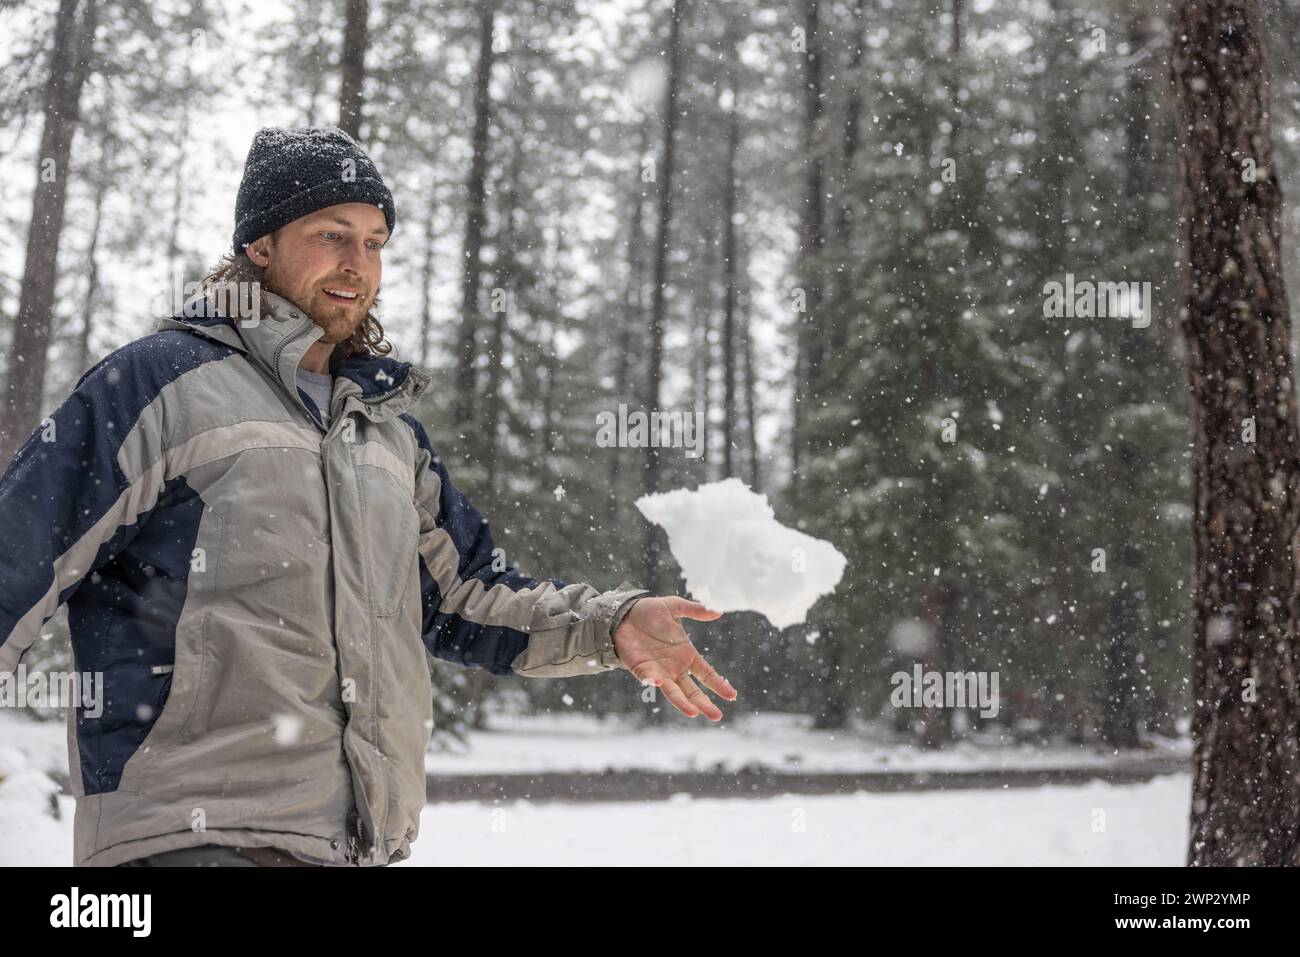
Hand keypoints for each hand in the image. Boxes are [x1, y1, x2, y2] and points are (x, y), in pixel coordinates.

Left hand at [612, 596, 737, 720]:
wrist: (623, 614)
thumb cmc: (650, 612)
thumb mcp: (674, 607)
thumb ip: (694, 610)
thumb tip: (718, 611)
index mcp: (686, 655)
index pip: (706, 674)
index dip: (719, 684)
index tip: (732, 695)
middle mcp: (675, 668)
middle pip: (692, 691)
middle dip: (704, 703)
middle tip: (717, 716)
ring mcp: (659, 671)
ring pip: (674, 692)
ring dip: (682, 703)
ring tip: (693, 713)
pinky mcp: (641, 669)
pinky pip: (649, 678)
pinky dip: (654, 681)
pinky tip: (661, 683)